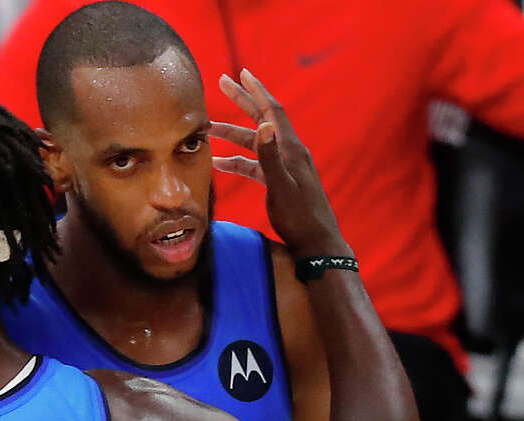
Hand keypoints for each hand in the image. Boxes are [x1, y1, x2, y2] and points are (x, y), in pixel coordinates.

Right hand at [209, 69, 351, 257]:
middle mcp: (288, 153)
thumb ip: (270, 157)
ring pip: (254, 143)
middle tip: (222, 83)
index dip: (256, 91)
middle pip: (262, 120)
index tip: (241, 73)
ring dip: (231, 135)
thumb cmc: (300, 218)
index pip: (272, 111)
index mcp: (290, 149)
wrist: (317, 243)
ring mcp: (284, 167)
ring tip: (207, 129)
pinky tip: (219, 163)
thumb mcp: (281, 187)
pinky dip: (236, 162)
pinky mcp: (279, 182)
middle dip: (241, 101)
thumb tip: (264, 125)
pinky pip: (254, 165)